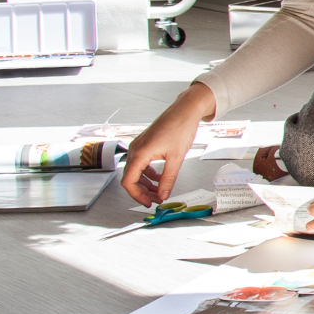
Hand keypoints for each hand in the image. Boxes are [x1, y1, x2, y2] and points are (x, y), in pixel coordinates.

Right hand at [120, 82, 216, 205]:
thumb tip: (163, 195)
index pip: (128, 181)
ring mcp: (139, 145)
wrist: (185, 110)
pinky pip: (142, 163)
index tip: (148, 203)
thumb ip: (168, 179)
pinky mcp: (145, 144)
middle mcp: (136, 149)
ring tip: (159, 191)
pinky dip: (149, 174)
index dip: (137, 196)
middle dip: (142, 191)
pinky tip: (159, 178)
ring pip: (136, 171)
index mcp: (140, 153)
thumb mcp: (176, 158)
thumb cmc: (180, 127)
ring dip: (146, 183)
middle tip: (156, 199)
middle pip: (130, 178)